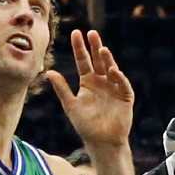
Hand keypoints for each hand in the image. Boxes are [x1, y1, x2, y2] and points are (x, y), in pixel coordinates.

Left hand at [45, 31, 133, 150]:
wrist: (102, 142)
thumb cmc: (86, 125)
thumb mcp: (71, 105)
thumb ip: (61, 89)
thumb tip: (49, 72)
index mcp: (88, 82)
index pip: (83, 61)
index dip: (79, 48)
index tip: (76, 33)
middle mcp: (102, 82)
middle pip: (98, 60)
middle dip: (95, 46)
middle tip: (91, 33)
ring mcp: (114, 88)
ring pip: (111, 69)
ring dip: (107, 59)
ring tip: (101, 49)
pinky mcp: (125, 97)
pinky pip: (122, 85)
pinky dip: (119, 77)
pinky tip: (113, 71)